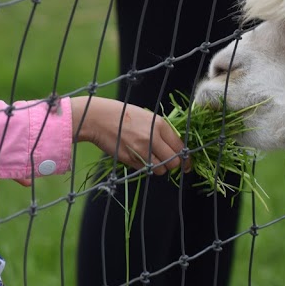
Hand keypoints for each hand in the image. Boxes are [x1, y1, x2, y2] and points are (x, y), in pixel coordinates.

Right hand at [70, 96, 186, 174]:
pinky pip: (144, 169)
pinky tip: (137, 156)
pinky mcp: (130, 159)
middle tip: (166, 162)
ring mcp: (141, 149)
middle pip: (174, 161)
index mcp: (160, 125)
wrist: (99, 118)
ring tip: (150, 159)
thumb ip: (161, 132)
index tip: (186, 165)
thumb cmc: (124, 116)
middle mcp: (153, 138)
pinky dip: (144, 167)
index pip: (180, 147)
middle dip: (172, 165)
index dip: (186, 159)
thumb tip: (174, 148)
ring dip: (158, 168)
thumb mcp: (147, 117)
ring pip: (160, 169)